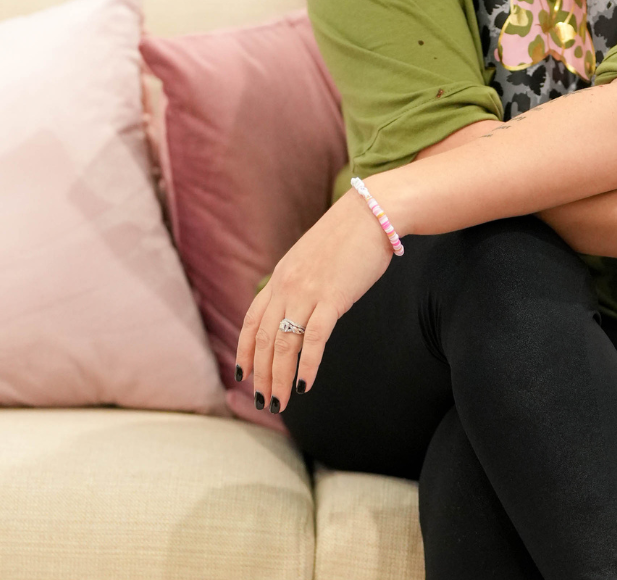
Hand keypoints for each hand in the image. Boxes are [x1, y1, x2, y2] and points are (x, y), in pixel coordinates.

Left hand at [235, 190, 393, 415]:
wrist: (372, 213)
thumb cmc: (350, 234)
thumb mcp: (313, 257)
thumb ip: (301, 280)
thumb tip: (301, 305)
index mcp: (281, 276)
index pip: (252, 319)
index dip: (244, 350)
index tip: (244, 374)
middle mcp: (287, 286)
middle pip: (264, 339)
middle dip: (261, 374)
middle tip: (264, 401)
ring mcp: (308, 292)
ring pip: (284, 344)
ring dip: (279, 378)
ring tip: (280, 403)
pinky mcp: (333, 298)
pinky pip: (314, 339)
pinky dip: (308, 365)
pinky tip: (305, 385)